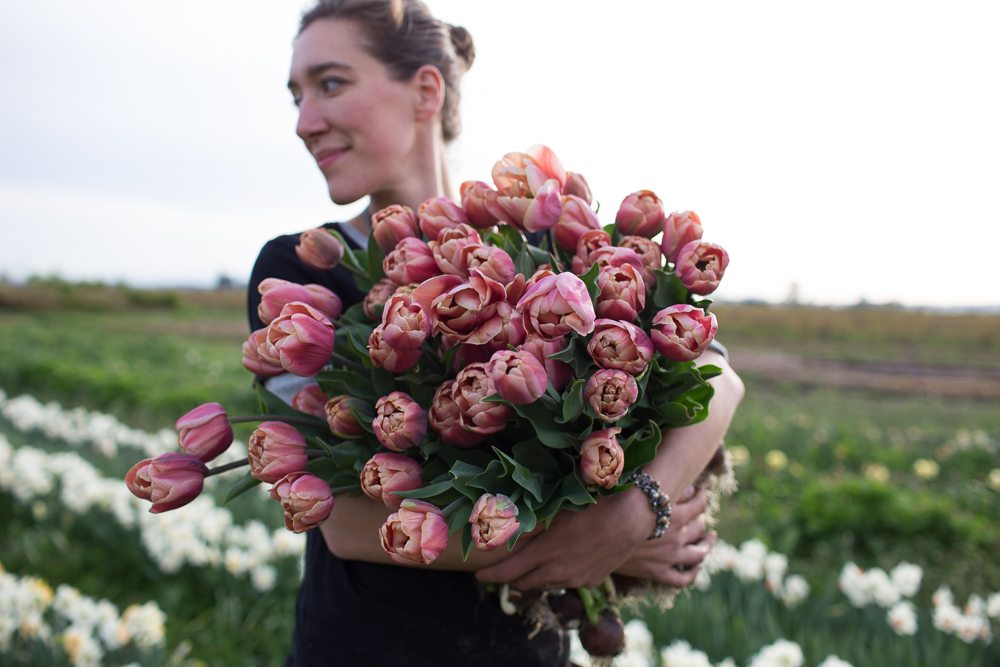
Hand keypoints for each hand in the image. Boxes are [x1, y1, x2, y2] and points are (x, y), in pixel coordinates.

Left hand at [474, 485, 651, 590]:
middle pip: (524, 583)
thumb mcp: (556, 510)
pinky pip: (566, 583)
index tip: (478, 576)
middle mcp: (557, 572)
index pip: (509, 571)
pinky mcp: (591, 581)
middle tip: (499, 572)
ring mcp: (575, 580)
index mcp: (545, 552)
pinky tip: (558, 564)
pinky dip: (556, 576)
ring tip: (527, 567)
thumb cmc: (592, 505)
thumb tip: (501, 528)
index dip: (491, 575)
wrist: (633, 517)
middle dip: (509, 579)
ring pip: (545, 584)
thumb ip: (528, 523)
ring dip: (533, 577)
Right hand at [615, 483, 715, 587]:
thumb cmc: (612, 509)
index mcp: (672, 514)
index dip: (702, 495)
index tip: (701, 491)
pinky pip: (682, 578)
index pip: (698, 503)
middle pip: (699, 526)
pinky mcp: (658, 573)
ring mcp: (669, 557)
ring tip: (710, 538)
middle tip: (700, 512)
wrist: (594, 538)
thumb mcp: (635, 490)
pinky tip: (695, 566)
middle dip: (701, 517)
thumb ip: (661, 485)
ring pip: (698, 553)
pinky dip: (693, 573)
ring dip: (707, 544)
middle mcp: (675, 536)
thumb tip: (682, 483)